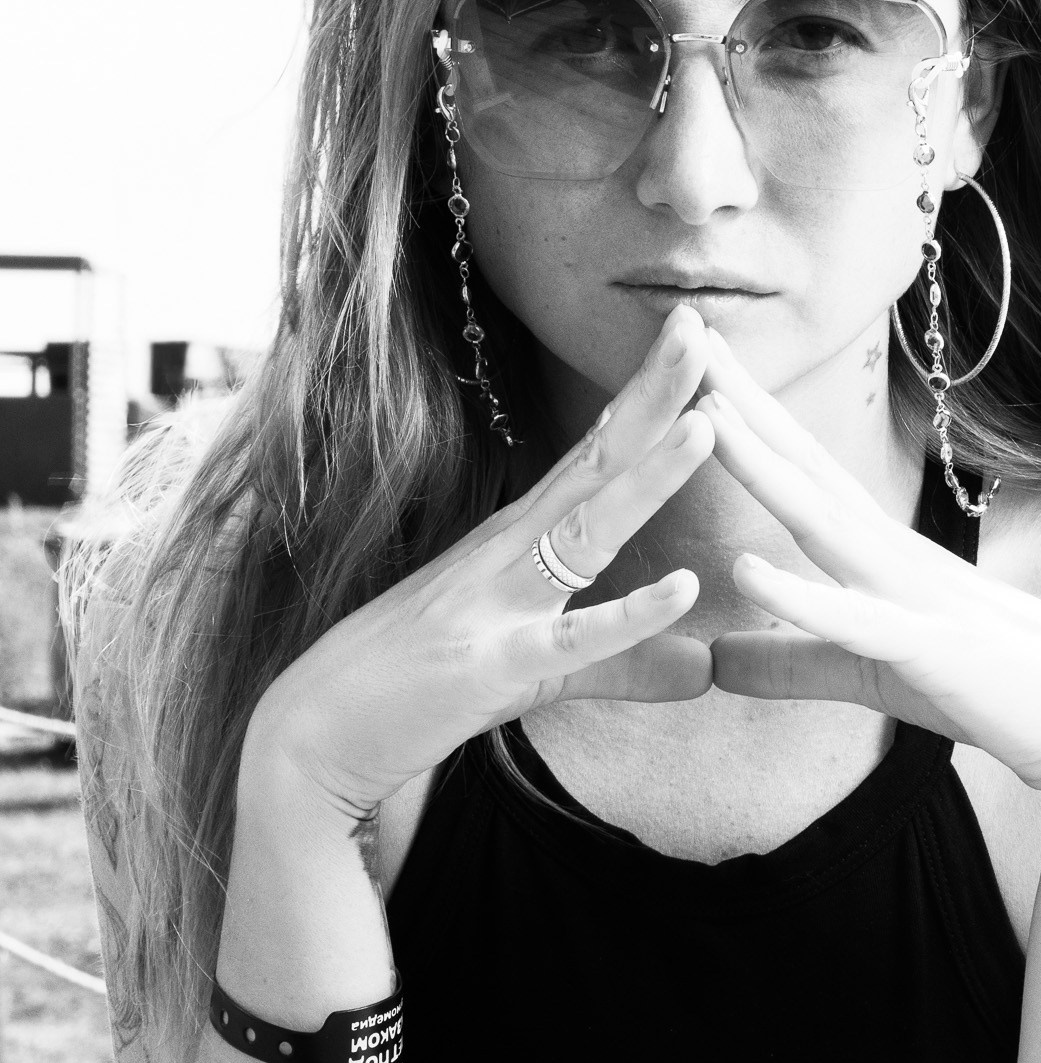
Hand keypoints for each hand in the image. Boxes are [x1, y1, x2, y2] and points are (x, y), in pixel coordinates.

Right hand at [245, 306, 716, 817]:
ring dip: (647, 477)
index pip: (592, 455)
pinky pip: (571, 641)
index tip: (691, 335)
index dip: (643, 397)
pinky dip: (629, 616)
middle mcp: (507, 554)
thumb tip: (705, 670)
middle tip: (698, 325)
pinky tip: (683, 588)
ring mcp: (496, 604)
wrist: (312, 736)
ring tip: (707, 425)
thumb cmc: (413, 691)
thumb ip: (625, 666)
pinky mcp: (492, 668)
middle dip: (650, 395)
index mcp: (516, 541)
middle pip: (594, 464)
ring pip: (586, 530)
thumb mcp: (536, 673)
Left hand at [697, 329, 1040, 802]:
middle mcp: (888, 556)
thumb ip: (788, 662)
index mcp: (873, 555)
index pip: (799, 469)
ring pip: (823, 521)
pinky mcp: (929, 651)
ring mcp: (911, 596)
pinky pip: (855, 622)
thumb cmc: (986, 690)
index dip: (744, 415)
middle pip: (804, 467)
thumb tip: (710, 658)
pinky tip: (746, 570)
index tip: (690, 359)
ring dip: (764, 467)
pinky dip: (800, 597)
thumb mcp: (864, 674)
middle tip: (686, 331)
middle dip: (744, 401)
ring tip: (706, 415)